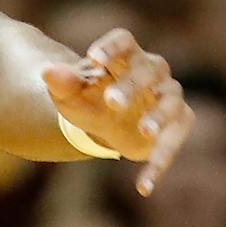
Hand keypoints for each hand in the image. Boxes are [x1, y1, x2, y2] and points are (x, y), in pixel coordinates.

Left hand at [42, 28, 192, 195]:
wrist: (103, 126)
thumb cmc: (87, 101)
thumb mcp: (68, 96)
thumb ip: (60, 83)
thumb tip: (47, 71)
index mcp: (124, 57)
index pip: (123, 40)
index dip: (111, 46)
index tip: (93, 58)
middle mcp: (152, 71)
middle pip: (148, 70)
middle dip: (131, 85)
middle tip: (112, 102)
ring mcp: (168, 96)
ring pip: (171, 101)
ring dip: (159, 117)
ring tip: (144, 132)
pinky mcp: (178, 122)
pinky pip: (176, 139)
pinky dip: (160, 161)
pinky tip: (144, 186)